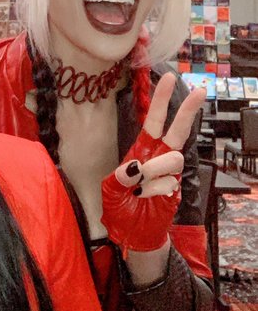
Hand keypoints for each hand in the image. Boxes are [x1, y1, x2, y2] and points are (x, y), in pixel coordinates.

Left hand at [101, 73, 205, 255]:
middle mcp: (158, 157)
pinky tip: (144, 198)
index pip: (154, 120)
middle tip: (199, 90)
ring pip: (173, 158)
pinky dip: (152, 191)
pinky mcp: (175, 190)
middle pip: (177, 130)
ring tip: (138, 185)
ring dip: (153, 168)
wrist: (132, 232)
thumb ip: (119, 177)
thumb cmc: (120, 206)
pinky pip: (168, 183)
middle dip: (187, 110)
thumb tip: (134, 166)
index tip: (169, 78)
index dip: (162, 100)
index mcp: (142, 149)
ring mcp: (169, 173)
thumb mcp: (110, 189)